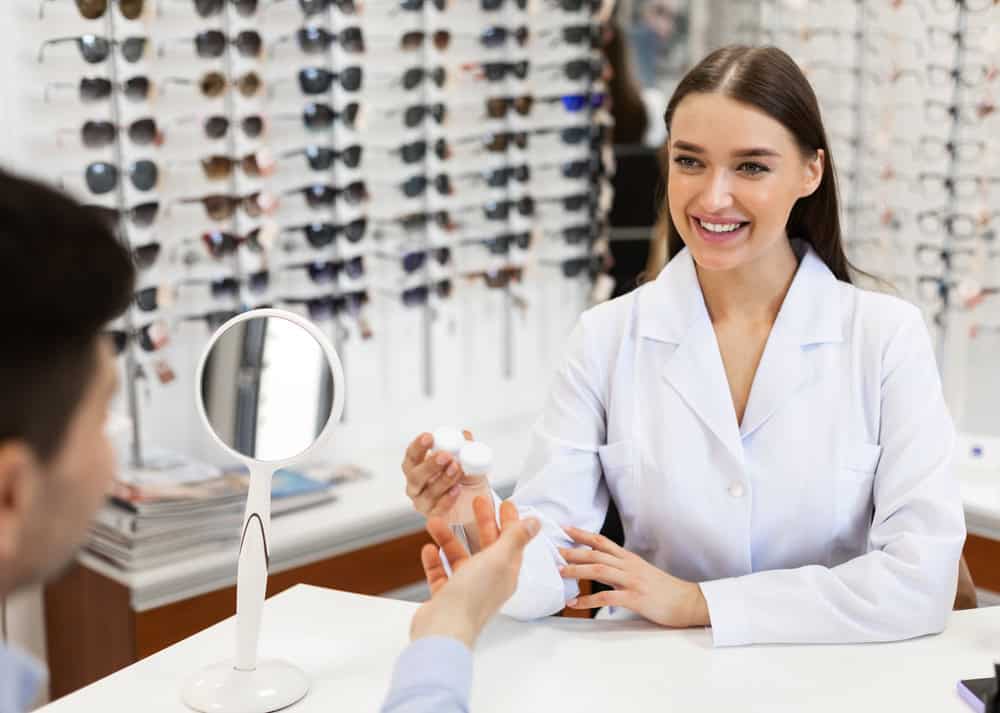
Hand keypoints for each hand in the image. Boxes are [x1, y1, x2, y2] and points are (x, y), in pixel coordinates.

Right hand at [401, 429, 481, 517]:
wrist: (476, 502)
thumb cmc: (466, 476)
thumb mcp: (469, 460)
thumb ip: (465, 447)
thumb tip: (465, 434)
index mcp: (418, 467)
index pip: (411, 456)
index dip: (418, 447)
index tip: (429, 437)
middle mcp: (416, 485)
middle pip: (414, 476)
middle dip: (430, 465)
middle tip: (446, 456)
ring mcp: (422, 502)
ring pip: (427, 493)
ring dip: (443, 480)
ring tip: (457, 469)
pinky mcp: (434, 517)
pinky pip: (437, 510)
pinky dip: (447, 499)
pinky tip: (457, 490)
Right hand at [410, 497, 539, 647]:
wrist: (444, 631)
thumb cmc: (473, 595)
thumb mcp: (499, 559)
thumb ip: (515, 538)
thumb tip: (535, 522)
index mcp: (506, 573)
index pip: (512, 541)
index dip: (510, 521)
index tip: (506, 503)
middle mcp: (489, 581)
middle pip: (487, 546)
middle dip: (482, 522)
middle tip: (476, 501)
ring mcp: (466, 591)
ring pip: (460, 558)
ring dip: (449, 539)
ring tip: (435, 521)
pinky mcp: (446, 598)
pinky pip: (441, 575)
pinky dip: (435, 561)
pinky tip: (428, 549)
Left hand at [559, 526, 709, 627]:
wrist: (687, 601)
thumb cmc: (664, 589)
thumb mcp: (642, 572)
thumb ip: (622, 569)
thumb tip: (602, 569)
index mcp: (630, 559)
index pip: (602, 542)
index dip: (583, 534)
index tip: (566, 529)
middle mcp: (629, 566)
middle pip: (596, 554)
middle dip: (574, 551)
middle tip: (555, 550)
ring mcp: (632, 581)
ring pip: (599, 571)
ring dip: (578, 571)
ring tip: (561, 572)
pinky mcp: (634, 598)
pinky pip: (606, 597)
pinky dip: (588, 600)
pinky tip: (575, 603)